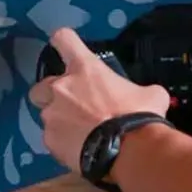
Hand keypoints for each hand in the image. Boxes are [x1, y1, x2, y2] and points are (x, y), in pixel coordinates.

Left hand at [27, 29, 170, 172]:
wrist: (128, 150)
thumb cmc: (139, 115)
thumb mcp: (151, 94)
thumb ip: (138, 90)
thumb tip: (145, 98)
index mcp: (85, 69)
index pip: (64, 40)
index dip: (64, 42)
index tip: (67, 48)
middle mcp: (61, 88)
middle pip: (41, 86)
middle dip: (52, 94)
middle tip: (72, 105)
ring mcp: (51, 115)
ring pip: (48, 115)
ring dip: (61, 121)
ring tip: (81, 133)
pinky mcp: (49, 140)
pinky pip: (53, 138)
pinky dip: (64, 142)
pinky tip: (81, 149)